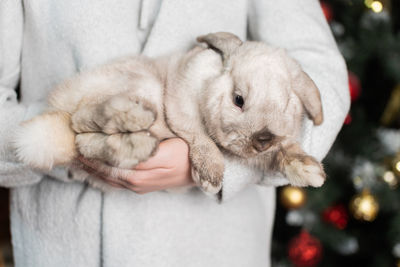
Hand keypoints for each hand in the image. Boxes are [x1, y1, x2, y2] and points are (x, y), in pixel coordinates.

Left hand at [78, 138, 193, 193]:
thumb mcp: (170, 144)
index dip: (96, 147)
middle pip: (106, 169)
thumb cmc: (187, 153)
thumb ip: (147, 143)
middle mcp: (138, 180)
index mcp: (145, 167)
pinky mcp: (139, 188)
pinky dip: (100, 176)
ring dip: (91, 168)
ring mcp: (138, 186)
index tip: (81, 135)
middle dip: (88, 158)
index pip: (113, 156)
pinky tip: (91, 170)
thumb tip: (122, 135)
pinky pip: (115, 184)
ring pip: (108, 178)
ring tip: (77, 157)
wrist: (198, 172)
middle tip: (72, 145)